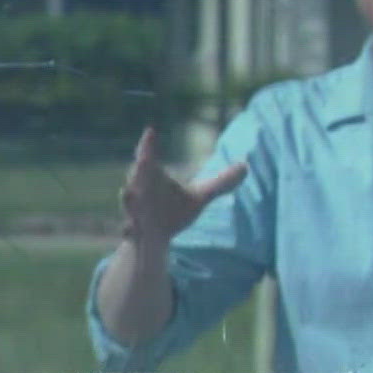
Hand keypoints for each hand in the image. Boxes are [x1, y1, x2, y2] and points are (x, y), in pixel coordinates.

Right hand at [119, 127, 247, 245]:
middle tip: (141, 160)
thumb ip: (220, 182)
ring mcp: (133, 211)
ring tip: (127, 193)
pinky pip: (128, 229)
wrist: (152, 242)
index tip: (150, 131)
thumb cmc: (173, 213)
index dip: (149, 144)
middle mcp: (140, 190)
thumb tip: (246, 166)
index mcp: (152, 176)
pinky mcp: (131, 231)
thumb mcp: (199, 198)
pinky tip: (127, 229)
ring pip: (128, 202)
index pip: (149, 156)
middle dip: (137, 170)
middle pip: (136, 176)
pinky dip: (128, 227)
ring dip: (128, 198)